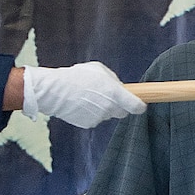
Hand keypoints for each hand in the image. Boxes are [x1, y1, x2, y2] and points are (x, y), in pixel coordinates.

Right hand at [22, 62, 146, 127]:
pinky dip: (92, 113)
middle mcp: (110, 108)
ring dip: (104, 108)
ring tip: (89, 97)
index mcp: (115, 94)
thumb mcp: (99, 70)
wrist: (54, 91)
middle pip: (123, 112)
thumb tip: (121, 88)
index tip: (140, 104)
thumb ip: (114, 80)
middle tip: (109, 97)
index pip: (137, 107)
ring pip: (108, 115)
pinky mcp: (89, 124)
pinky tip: (81, 104)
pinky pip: (96, 119)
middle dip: (120, 106)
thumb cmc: (77, 77)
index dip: (140, 105)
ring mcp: (100, 118)